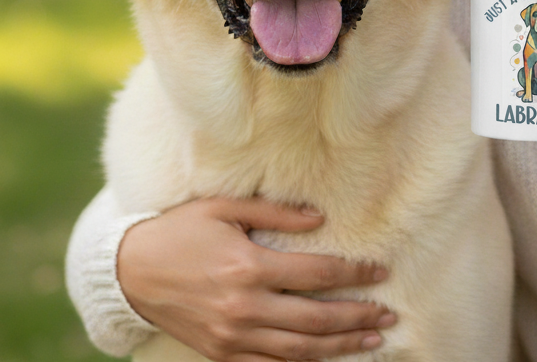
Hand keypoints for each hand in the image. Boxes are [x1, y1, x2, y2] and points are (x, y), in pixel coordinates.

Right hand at [117, 197, 395, 360]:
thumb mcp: (225, 207)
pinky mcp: (221, 354)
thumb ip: (275, 211)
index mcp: (249, 266)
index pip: (317, 274)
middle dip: (357, 317)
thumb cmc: (181, 230)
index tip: (381, 272)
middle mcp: (244, 307)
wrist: (130, 272)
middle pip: (315, 320)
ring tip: (372, 339)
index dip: (354, 274)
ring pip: (298, 351)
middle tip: (388, 313)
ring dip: (340, 347)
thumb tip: (320, 219)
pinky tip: (327, 359)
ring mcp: (232, 336)